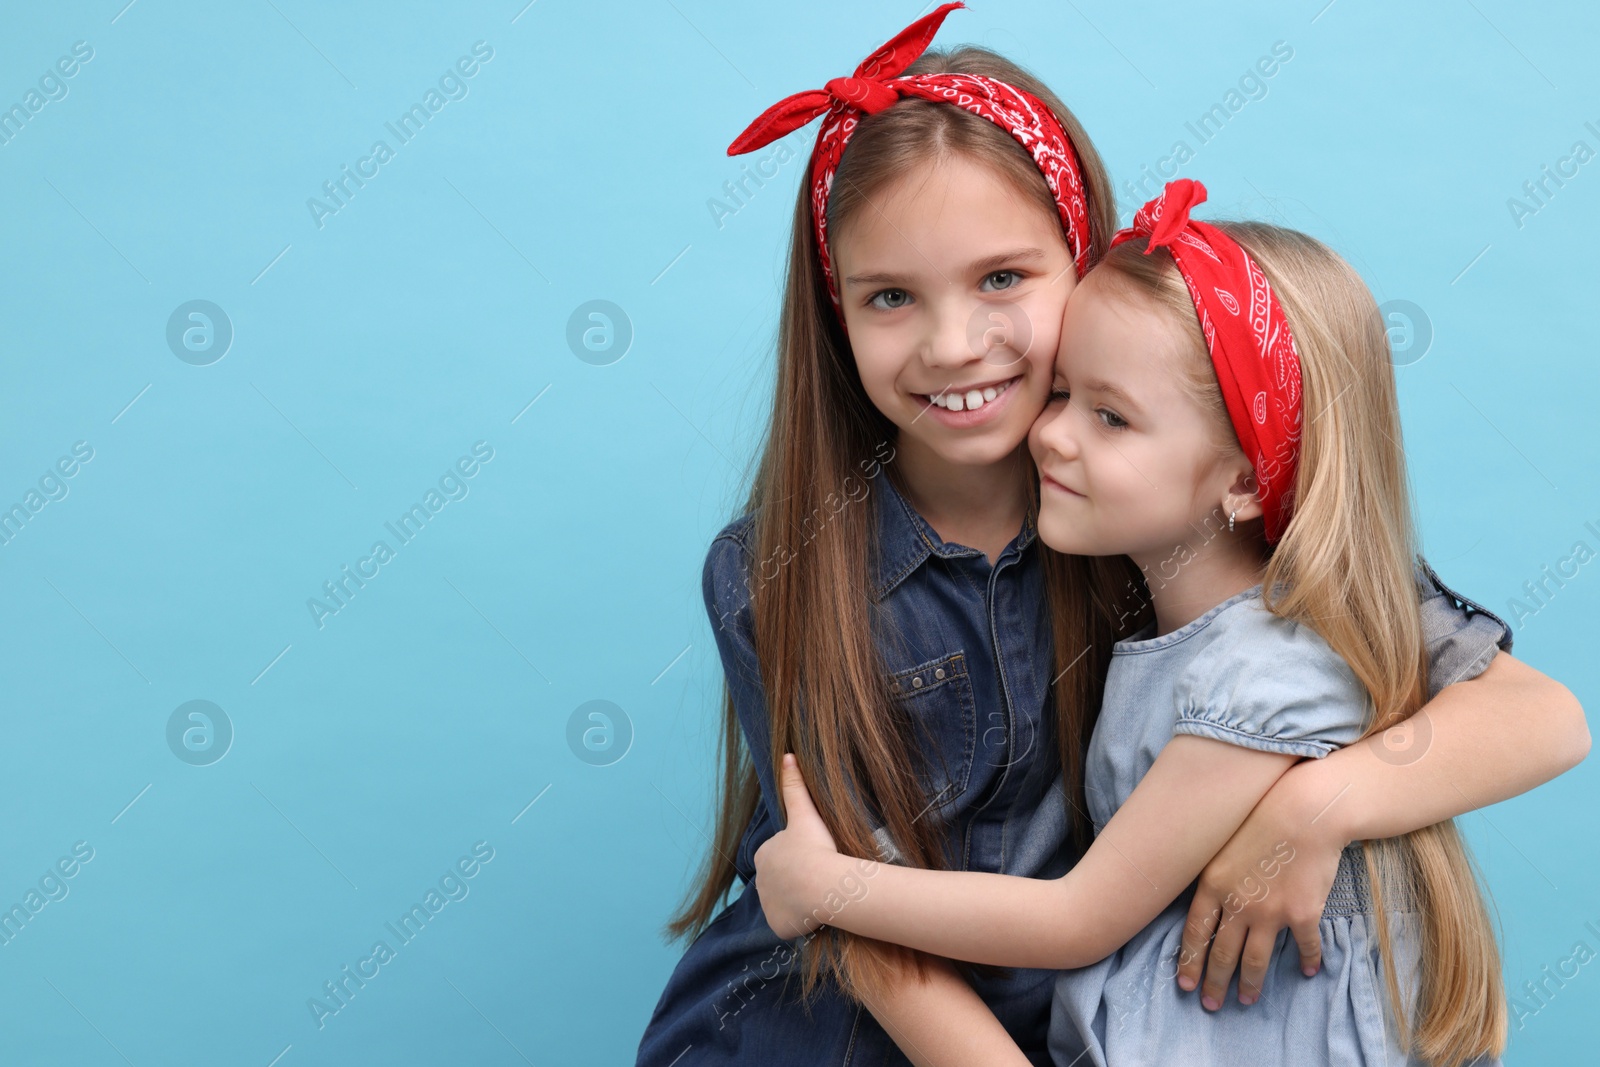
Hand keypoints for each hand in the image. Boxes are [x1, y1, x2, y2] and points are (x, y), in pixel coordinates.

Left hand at [754, 753, 845, 938]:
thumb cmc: (814, 847)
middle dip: (797, 880)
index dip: (799, 857)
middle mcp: (760, 881)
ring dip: (799, 901)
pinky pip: (789, 923)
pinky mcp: (777, 926)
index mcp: (764, 855)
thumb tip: (787, 754)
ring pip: (786, 902)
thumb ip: (794, 786)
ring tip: (820, 895)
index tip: (815, 858)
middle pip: (782, 880)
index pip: (780, 856)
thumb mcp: (804, 813)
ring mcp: (768, 906)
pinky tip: (815, 914)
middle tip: (819, 877)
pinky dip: (800, 921)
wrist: (822, 884)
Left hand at [1176, 760, 1348, 1008]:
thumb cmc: (1259, 817)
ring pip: (1256, 959)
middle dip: (1214, 981)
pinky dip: (1307, 960)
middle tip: (1210, 1004)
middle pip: (1222, 953)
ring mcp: (1270, 912)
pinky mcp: (1302, 913)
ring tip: (1247, 1000)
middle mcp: (1238, 904)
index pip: (1195, 933)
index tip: (1185, 984)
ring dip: (1250, 983)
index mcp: (1213, 885)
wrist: (1304, 810)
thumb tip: (1204, 899)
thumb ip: (1212, 875)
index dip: (1189, 961)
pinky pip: (1303, 946)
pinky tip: (1307, 971)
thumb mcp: (1220, 843)